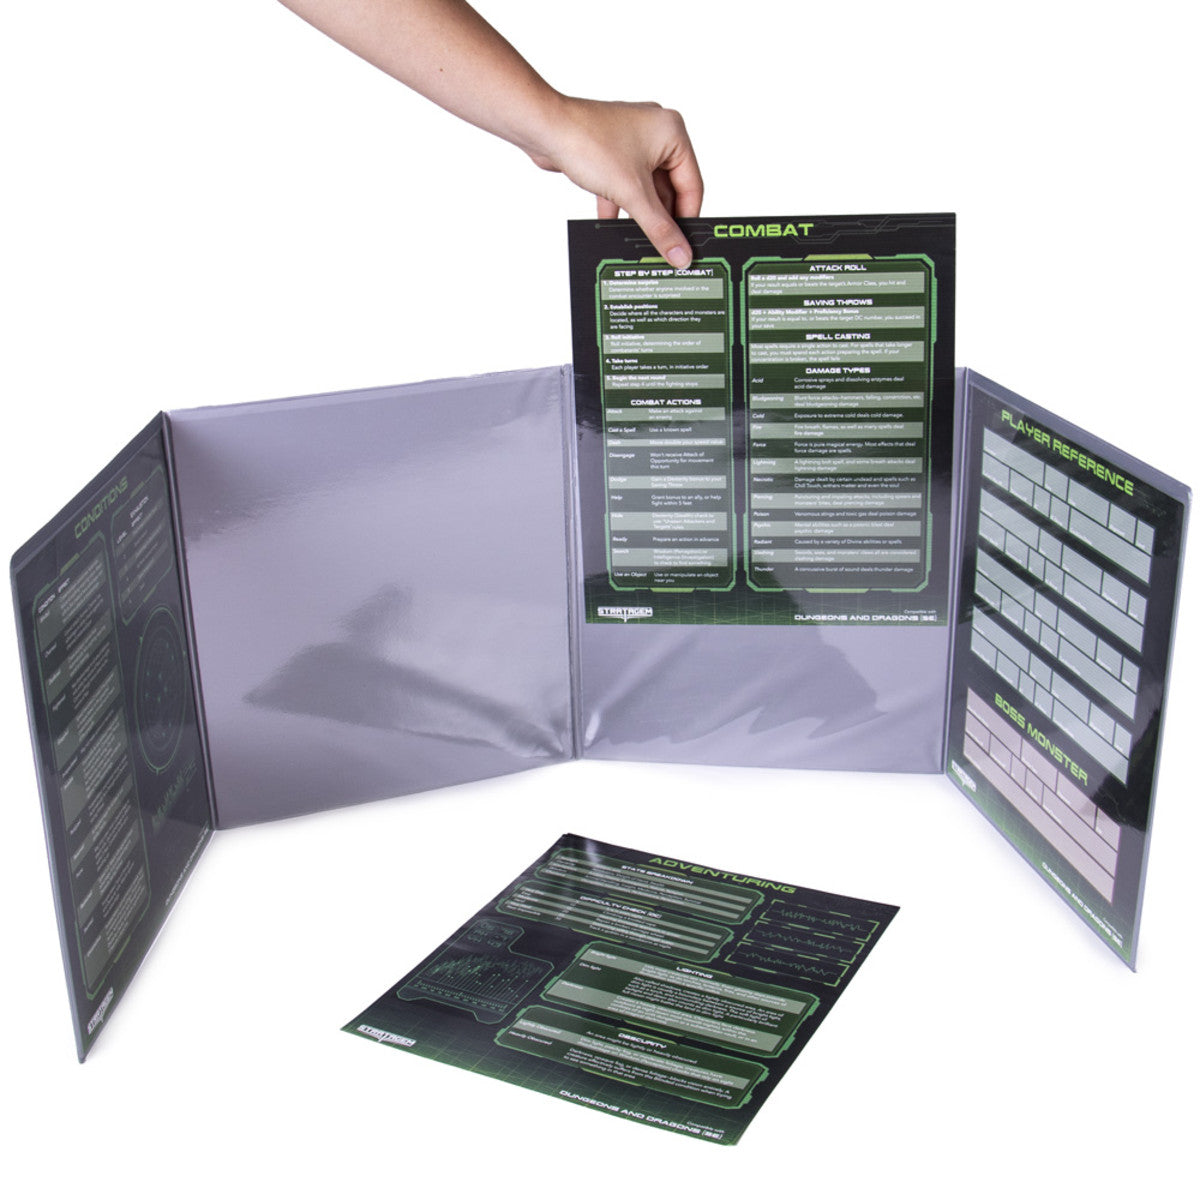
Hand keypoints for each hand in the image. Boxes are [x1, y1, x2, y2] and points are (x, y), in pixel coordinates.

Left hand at [529, 96, 703, 267]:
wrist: (544, 128)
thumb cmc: (588, 141)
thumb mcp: (632, 193)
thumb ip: (658, 228)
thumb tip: (679, 253)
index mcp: (672, 132)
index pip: (692, 185)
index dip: (688, 219)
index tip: (684, 246)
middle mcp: (656, 133)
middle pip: (669, 189)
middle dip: (662, 218)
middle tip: (662, 248)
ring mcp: (633, 141)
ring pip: (646, 189)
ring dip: (641, 214)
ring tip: (639, 240)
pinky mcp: (612, 151)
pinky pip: (625, 184)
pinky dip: (621, 204)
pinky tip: (613, 225)